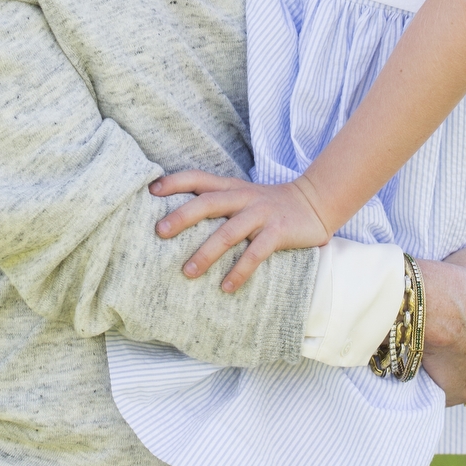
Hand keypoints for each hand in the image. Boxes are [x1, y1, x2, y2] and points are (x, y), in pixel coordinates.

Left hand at [151, 169, 331, 291]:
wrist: (314, 203)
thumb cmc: (268, 204)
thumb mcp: (242, 195)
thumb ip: (217, 201)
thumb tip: (177, 217)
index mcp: (231, 187)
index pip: (198, 178)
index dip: (174, 182)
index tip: (151, 191)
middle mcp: (243, 197)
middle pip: (207, 202)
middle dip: (182, 216)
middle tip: (159, 232)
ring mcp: (261, 214)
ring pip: (228, 232)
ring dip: (206, 253)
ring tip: (188, 272)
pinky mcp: (278, 232)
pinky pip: (256, 253)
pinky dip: (240, 271)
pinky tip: (226, 287)